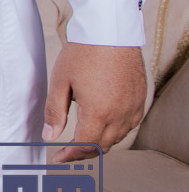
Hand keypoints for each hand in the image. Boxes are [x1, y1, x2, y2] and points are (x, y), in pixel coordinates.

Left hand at [44, 43, 146, 161]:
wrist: (110, 33)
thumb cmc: (85, 53)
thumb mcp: (60, 81)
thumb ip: (55, 112)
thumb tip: (50, 135)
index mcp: (99, 112)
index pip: (85, 145)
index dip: (70, 155)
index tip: (59, 158)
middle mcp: (120, 114)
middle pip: (102, 146)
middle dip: (83, 152)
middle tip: (67, 153)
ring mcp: (133, 108)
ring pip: (117, 138)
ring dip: (99, 143)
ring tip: (82, 141)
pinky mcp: (140, 101)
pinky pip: (129, 125)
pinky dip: (115, 131)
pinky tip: (103, 126)